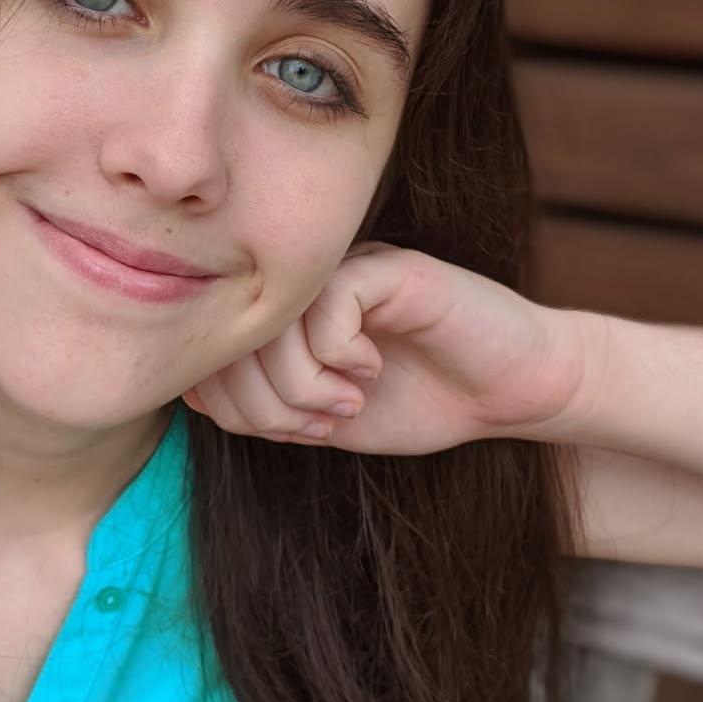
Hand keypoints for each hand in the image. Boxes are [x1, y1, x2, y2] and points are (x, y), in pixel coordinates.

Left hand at [182, 241, 597, 452]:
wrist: (508, 392)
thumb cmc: (415, 402)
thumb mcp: (319, 420)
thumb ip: (263, 407)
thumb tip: (194, 394)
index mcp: (280, 319)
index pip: (212, 356)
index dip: (234, 409)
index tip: (291, 433)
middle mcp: (301, 287)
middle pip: (232, 342)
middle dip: (266, 405)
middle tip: (318, 423)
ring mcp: (341, 271)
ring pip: (273, 326)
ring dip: (304, 385)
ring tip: (345, 401)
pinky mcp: (384, 268)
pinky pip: (326, 304)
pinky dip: (340, 353)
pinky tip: (370, 366)